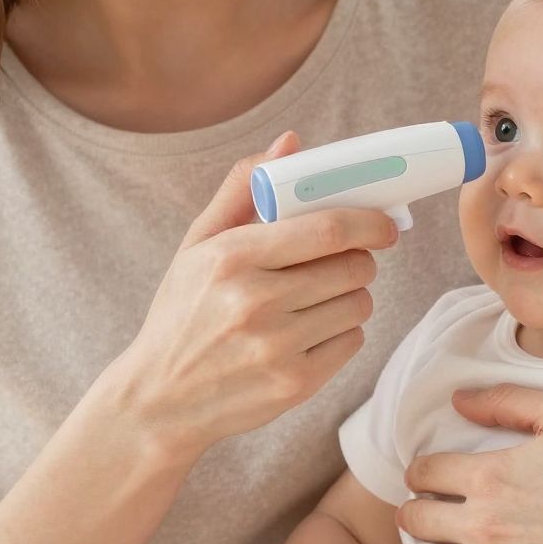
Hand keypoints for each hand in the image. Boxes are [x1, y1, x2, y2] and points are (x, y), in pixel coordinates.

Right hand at [105, 131, 399, 470]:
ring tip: (318, 298)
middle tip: (341, 262)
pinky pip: (353, 342)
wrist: (159, 400)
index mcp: (231, 258)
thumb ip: (243, 189)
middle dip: (359, 259)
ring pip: (359, 304)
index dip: (368, 223)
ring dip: (351, 296)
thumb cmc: (182, 313)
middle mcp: (254, 302)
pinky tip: (310, 331)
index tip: (383, 224)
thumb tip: (290, 143)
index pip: (327, 230)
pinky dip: (342, 332)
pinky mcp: (295, 384)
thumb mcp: (197, 246)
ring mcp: (277, 347)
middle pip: (353, 267)